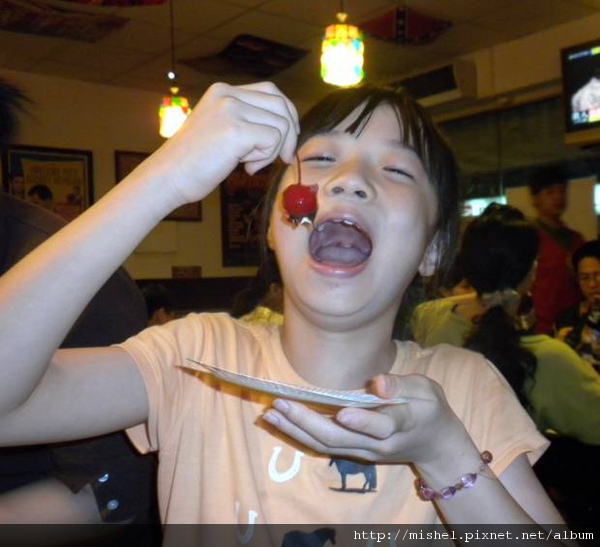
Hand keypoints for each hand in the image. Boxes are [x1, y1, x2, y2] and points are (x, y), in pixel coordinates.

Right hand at [145, 82, 299, 205]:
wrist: (168, 177)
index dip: (286, 115)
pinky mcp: (236, 130)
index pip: (271, 92)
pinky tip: (246, 168)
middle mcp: (227, 94)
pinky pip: (273, 140)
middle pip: (281, 105)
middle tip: (284, 157)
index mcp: (223, 91)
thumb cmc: (194, 162)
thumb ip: (246, 121)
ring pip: (281, 125)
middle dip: (290, 134)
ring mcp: (231, 110)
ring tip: (249, 164)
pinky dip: (265, 159)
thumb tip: (286, 127)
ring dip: (272, 151)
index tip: (286, 140)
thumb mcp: (220, 129)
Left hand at [262, 373, 467, 465]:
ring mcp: (364, 452)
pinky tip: (281, 422)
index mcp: (403, 424)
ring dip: (296, 431)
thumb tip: (378, 383)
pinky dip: (300, 435)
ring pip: (326, 445)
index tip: (343, 412)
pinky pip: (324, 446)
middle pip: (340, 438)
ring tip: (270, 414)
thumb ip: (402, 385)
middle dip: (307, 422)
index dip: (364, 421)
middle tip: (280, 404)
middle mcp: (379, 444)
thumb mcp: (426, 389)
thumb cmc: (430, 409)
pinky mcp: (354, 452)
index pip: (383, 425)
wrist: (436, 445)